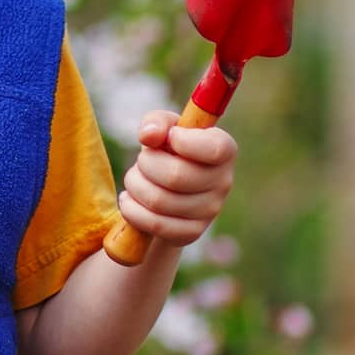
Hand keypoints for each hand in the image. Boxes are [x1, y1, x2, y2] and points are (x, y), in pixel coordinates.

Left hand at [117, 109, 236, 247]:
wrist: (165, 189)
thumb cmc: (166, 150)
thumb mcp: (162, 128)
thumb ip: (156, 122)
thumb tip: (149, 135)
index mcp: (224, 150)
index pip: (214, 149)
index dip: (184, 142)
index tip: (170, 137)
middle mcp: (224, 182)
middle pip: (176, 176)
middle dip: (146, 164)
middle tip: (142, 161)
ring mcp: (210, 211)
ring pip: (159, 201)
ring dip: (135, 185)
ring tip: (134, 179)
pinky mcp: (191, 233)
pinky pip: (154, 224)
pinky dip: (132, 210)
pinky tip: (130, 200)